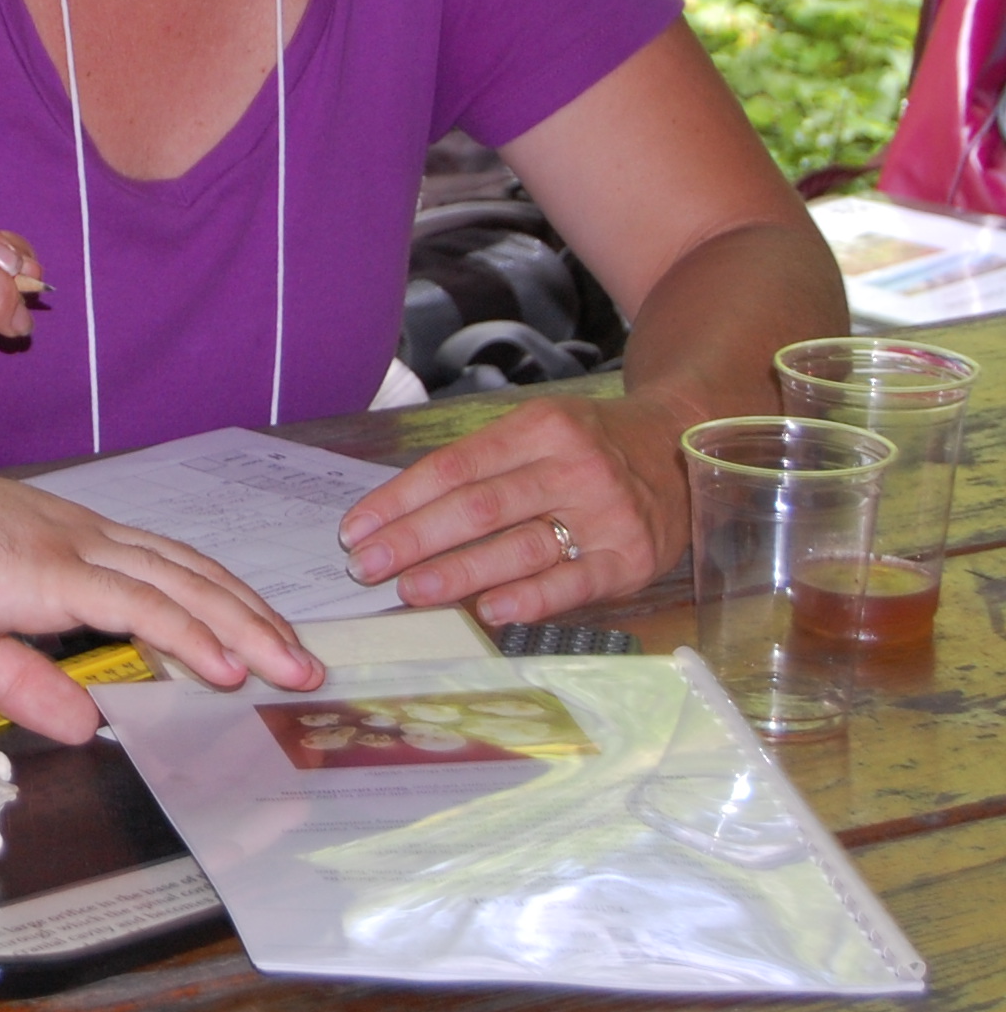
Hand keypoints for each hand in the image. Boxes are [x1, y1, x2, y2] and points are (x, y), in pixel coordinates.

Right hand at [0, 468, 323, 742]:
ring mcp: (70, 550)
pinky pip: (140, 605)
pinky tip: (228, 663)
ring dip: (247, 628)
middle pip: (190, 574)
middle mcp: (79, 537)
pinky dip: (191, 633)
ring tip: (293, 668)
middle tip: (304, 660)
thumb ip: (26, 679)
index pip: (158, 571)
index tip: (256, 639)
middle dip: (254, 617)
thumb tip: (82, 723)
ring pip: (182, 587)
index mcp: (59, 545)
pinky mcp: (53, 571)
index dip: (214, 603)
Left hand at [335, 389, 693, 625]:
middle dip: (412, 541)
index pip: (452, 468)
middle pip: (477, 509)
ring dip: (456, 574)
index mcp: (539, 428)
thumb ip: (481, 466)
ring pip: (517, 547)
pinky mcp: (632, 559)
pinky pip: (571, 584)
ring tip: (408, 591)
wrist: (682, 444)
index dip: (398, 501)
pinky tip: (486, 611)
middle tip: (365, 567)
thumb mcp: (538, 429)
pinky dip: (527, 600)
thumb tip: (401, 514)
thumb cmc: (589, 443)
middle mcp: (573, 467)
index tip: (356, 530)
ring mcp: (606, 514)